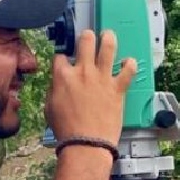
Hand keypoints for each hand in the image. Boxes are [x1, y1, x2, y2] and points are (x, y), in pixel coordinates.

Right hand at [44, 29, 137, 145]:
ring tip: (108, 35)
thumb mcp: (49, 108)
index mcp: (63, 76)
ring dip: (108, 38)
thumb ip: (54, 90)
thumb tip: (59, 84)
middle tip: (88, 37)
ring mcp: (102, 78)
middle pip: (85, 41)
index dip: (62, 58)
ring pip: (108, 47)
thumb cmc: (66, 130)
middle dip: (86, 37)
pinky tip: (129, 63)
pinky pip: (128, 70)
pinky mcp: (118, 88)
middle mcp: (83, 71)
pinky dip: (130, 65)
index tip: (65, 62)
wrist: (86, 144)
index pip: (60, 57)